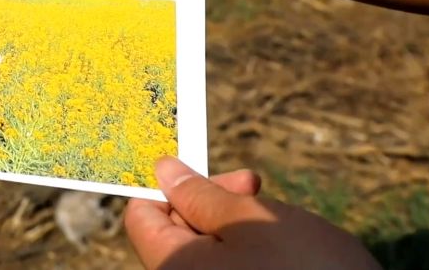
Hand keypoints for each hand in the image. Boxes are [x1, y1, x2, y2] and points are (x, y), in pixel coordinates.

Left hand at [126, 157, 381, 269]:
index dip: (170, 184)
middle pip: (174, 234)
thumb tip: (162, 170)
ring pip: (207, 252)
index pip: (141, 216)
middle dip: (210, 202)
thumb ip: (199, 193)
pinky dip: (251, 254)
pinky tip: (287, 250)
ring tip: (278, 223)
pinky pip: (232, 269)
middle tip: (254, 184)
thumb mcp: (251, 218)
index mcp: (172, 267)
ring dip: (236, 227)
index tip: (206, 168)